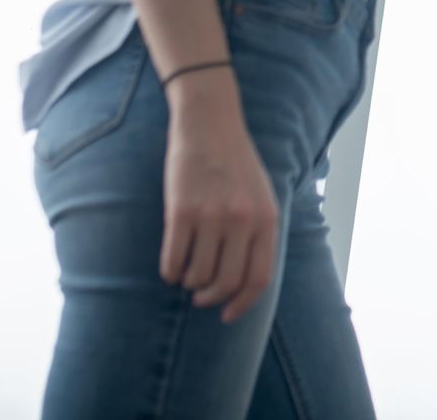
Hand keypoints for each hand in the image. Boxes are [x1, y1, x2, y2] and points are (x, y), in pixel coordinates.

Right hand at [160, 104, 278, 324]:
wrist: (210, 122)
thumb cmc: (235, 162)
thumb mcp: (260, 195)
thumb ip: (257, 233)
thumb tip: (243, 282)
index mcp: (266, 219)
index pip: (258, 279)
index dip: (242, 304)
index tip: (226, 315)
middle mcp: (242, 221)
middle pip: (226, 283)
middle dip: (210, 298)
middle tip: (200, 297)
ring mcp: (211, 216)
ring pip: (197, 275)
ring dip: (188, 283)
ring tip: (185, 275)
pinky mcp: (180, 211)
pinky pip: (173, 260)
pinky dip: (170, 271)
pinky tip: (170, 267)